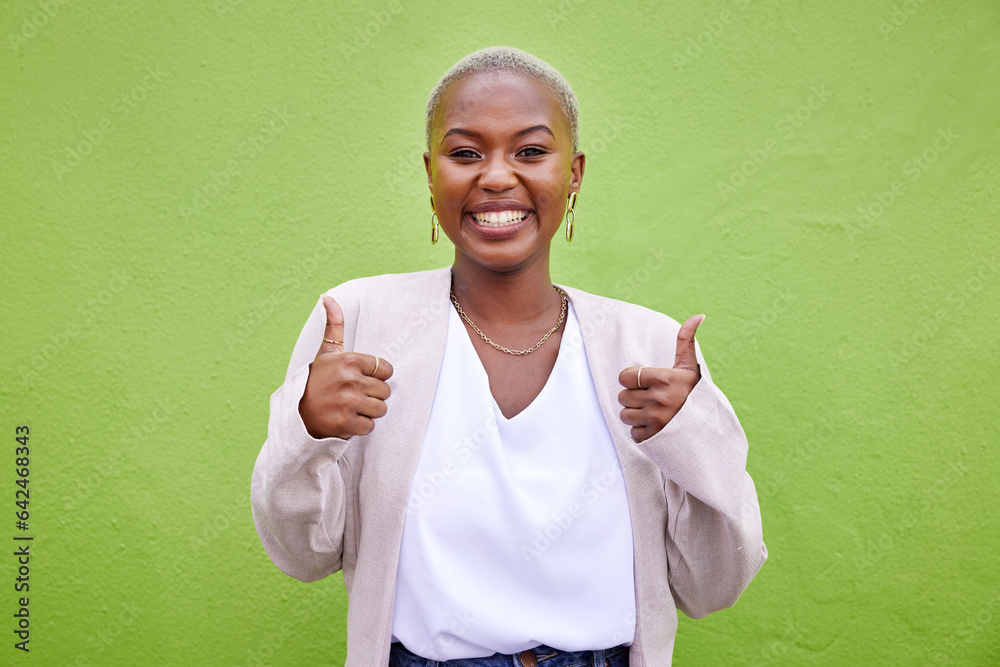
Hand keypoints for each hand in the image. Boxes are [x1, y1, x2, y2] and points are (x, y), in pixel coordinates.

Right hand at [299, 296, 393, 438]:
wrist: (296, 414)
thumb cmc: (317, 381)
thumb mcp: (325, 352)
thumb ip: (334, 325)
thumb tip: (327, 297)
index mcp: (349, 360)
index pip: (386, 369)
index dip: (375, 376)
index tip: (360, 378)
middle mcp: (350, 380)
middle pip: (385, 391)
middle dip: (372, 394)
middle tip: (353, 394)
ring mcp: (349, 403)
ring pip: (381, 409)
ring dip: (368, 411)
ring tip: (350, 406)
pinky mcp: (347, 424)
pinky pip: (370, 426)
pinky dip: (361, 426)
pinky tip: (346, 419)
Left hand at [618, 314, 704, 443]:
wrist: (709, 428)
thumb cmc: (695, 394)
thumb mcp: (689, 367)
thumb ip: (685, 341)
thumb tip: (698, 316)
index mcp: (664, 379)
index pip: (625, 377)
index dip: (632, 380)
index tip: (646, 383)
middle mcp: (658, 399)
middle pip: (623, 397)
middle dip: (634, 398)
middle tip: (652, 399)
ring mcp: (655, 420)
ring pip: (625, 415)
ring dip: (636, 415)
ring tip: (654, 413)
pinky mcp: (653, 437)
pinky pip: (633, 433)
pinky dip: (642, 432)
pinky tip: (656, 427)